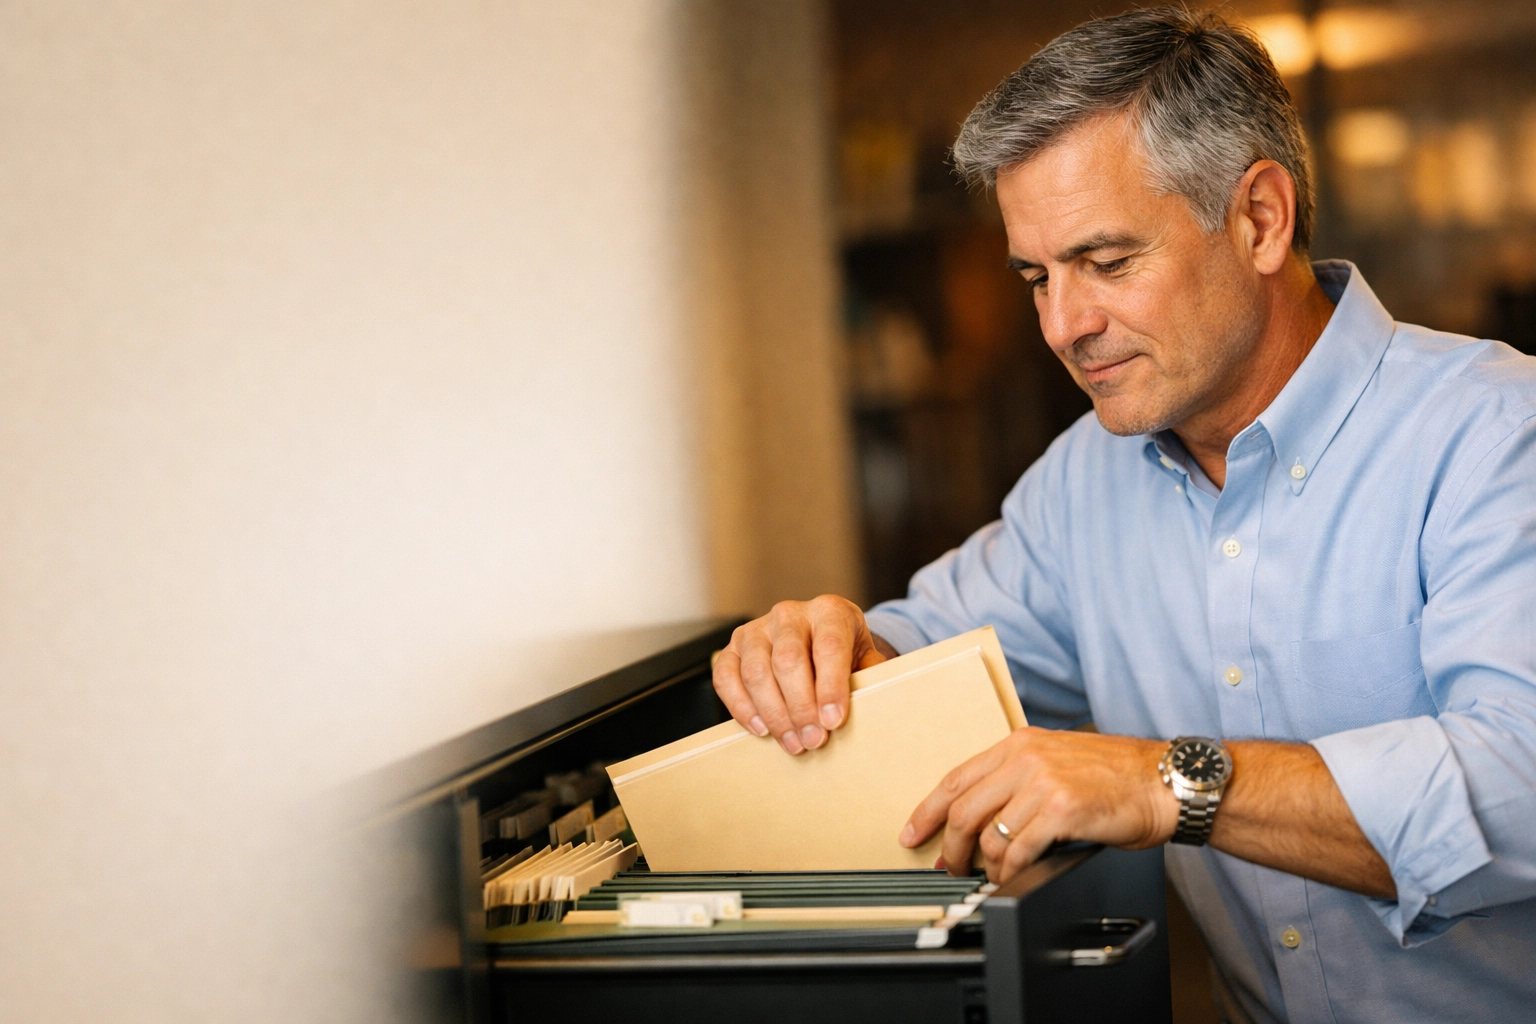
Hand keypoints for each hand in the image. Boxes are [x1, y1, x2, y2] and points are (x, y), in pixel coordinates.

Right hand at [712, 596, 893, 754]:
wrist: (818, 641)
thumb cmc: (844, 654)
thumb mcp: (865, 659)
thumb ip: (870, 678)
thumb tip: (871, 705)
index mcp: (829, 611)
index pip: (829, 646)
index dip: (831, 686)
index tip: (833, 721)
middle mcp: (789, 614)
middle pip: (788, 660)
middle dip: (801, 707)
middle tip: (813, 740)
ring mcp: (756, 629)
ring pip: (756, 672)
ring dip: (775, 714)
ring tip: (793, 743)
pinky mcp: (732, 648)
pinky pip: (726, 678)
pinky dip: (742, 707)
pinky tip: (763, 729)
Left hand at [900, 727, 1177, 882]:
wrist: (1165, 782)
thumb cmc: (1117, 777)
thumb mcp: (1058, 761)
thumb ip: (1019, 778)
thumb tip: (981, 818)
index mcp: (1019, 744)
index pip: (956, 778)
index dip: (926, 810)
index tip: (912, 833)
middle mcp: (1025, 758)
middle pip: (963, 810)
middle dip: (949, 848)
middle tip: (949, 869)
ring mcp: (1043, 782)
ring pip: (988, 834)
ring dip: (984, 865)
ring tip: (991, 877)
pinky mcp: (1061, 809)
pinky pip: (1018, 850)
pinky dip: (1009, 871)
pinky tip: (1012, 877)